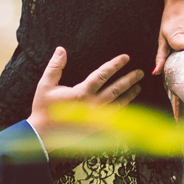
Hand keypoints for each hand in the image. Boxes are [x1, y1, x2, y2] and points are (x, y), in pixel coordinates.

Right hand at [26, 46, 144, 137]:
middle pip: (116, 89)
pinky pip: (114, 118)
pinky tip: (127, 105)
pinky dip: (123, 111)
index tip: (126, 58)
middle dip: (129, 79)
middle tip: (140, 72)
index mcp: (81, 93)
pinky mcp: (96, 128)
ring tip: (138, 87)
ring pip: (118, 104)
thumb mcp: (46, 85)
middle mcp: (92, 105)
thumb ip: (55, 66)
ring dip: (129, 95)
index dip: (115, 64)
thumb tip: (61, 49)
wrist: (43, 135)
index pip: (103, 74)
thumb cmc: (43, 108)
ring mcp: (96, 118)